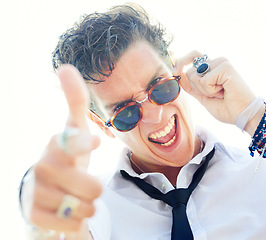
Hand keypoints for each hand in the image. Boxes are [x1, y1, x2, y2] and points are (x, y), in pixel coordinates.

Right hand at [21, 65, 101, 233]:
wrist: (45, 192)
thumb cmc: (66, 158)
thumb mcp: (73, 130)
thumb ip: (74, 101)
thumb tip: (65, 66)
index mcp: (58, 145)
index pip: (70, 142)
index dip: (82, 143)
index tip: (92, 141)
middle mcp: (44, 166)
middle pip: (91, 187)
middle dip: (95, 190)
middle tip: (87, 187)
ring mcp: (36, 192)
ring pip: (85, 208)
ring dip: (87, 206)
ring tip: (75, 199)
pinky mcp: (32, 216)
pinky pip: (72, 227)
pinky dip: (76, 223)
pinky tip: (66, 214)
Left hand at [174, 51, 255, 124]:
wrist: (243, 116)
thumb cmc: (227, 108)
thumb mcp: (203, 97)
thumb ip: (191, 86)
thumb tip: (177, 75)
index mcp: (213, 67)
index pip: (192, 57)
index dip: (181, 62)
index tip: (175, 71)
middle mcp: (217, 62)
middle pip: (190, 71)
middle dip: (197, 89)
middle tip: (215, 94)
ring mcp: (222, 62)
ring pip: (195, 76)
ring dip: (205, 91)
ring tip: (221, 93)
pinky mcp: (225, 67)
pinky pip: (204, 80)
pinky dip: (211, 91)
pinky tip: (225, 92)